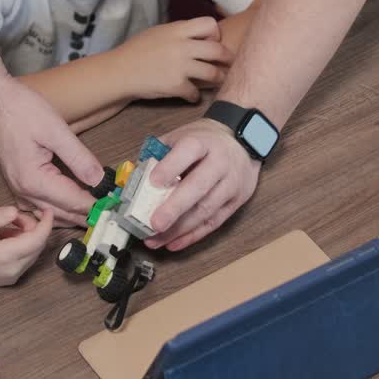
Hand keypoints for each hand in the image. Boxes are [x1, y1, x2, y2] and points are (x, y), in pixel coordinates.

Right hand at [0, 76, 101, 225]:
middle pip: (62, 214)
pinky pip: (40, 206)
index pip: (72, 201)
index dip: (96, 206)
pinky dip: (59, 209)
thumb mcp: (55, 130)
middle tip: (112, 213)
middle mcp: (23, 190)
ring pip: (51, 213)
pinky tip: (72, 204)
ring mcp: (18, 188)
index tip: (115, 207)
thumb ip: (79, 157)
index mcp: (32, 179)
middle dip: (88, 215)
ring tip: (98, 211)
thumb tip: (99, 180)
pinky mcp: (18, 182)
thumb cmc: (18, 109)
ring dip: (74, 215)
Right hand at [0, 206, 53, 286]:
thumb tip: (15, 212)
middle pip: (37, 246)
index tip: (46, 210)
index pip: (37, 239)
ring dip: (26, 237)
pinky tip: (4, 240)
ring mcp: (12, 277)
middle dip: (32, 228)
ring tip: (4, 229)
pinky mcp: (9, 280)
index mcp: (5, 256)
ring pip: (32, 254)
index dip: (46, 224)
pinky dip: (21, 247)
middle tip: (14, 217)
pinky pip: (24, 260)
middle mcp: (13, 270)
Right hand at [118, 17, 232, 101]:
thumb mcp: (158, 32)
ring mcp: (180, 67)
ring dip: (217, 78)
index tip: (212, 42)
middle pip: (218, 50)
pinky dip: (194, 96)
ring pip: (213, 73)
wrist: (119, 71)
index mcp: (177, 30)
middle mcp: (182, 46)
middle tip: (228, 63)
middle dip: (226, 58)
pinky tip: (191, 95)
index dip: (215, 34)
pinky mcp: (176, 85)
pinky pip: (196, 92)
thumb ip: (179, 33)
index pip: (210, 24)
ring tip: (217, 81)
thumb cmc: (136, 51)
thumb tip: (199, 35)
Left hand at [145, 118, 258, 250]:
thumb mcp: (182, 135)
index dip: (171, 166)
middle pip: (199, 187)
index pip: (189, 151)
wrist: (244, 141)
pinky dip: (192, 236)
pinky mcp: (236, 202)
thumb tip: (134, 177)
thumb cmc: (205, 141)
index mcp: (204, 142)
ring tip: (155, 239)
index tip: (153, 181)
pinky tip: (173, 243)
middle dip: (175, 207)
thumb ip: (159, 153)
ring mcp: (231, 184)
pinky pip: (213, 223)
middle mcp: (221, 162)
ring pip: (206, 210)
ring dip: (179, 229)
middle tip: (154, 223)